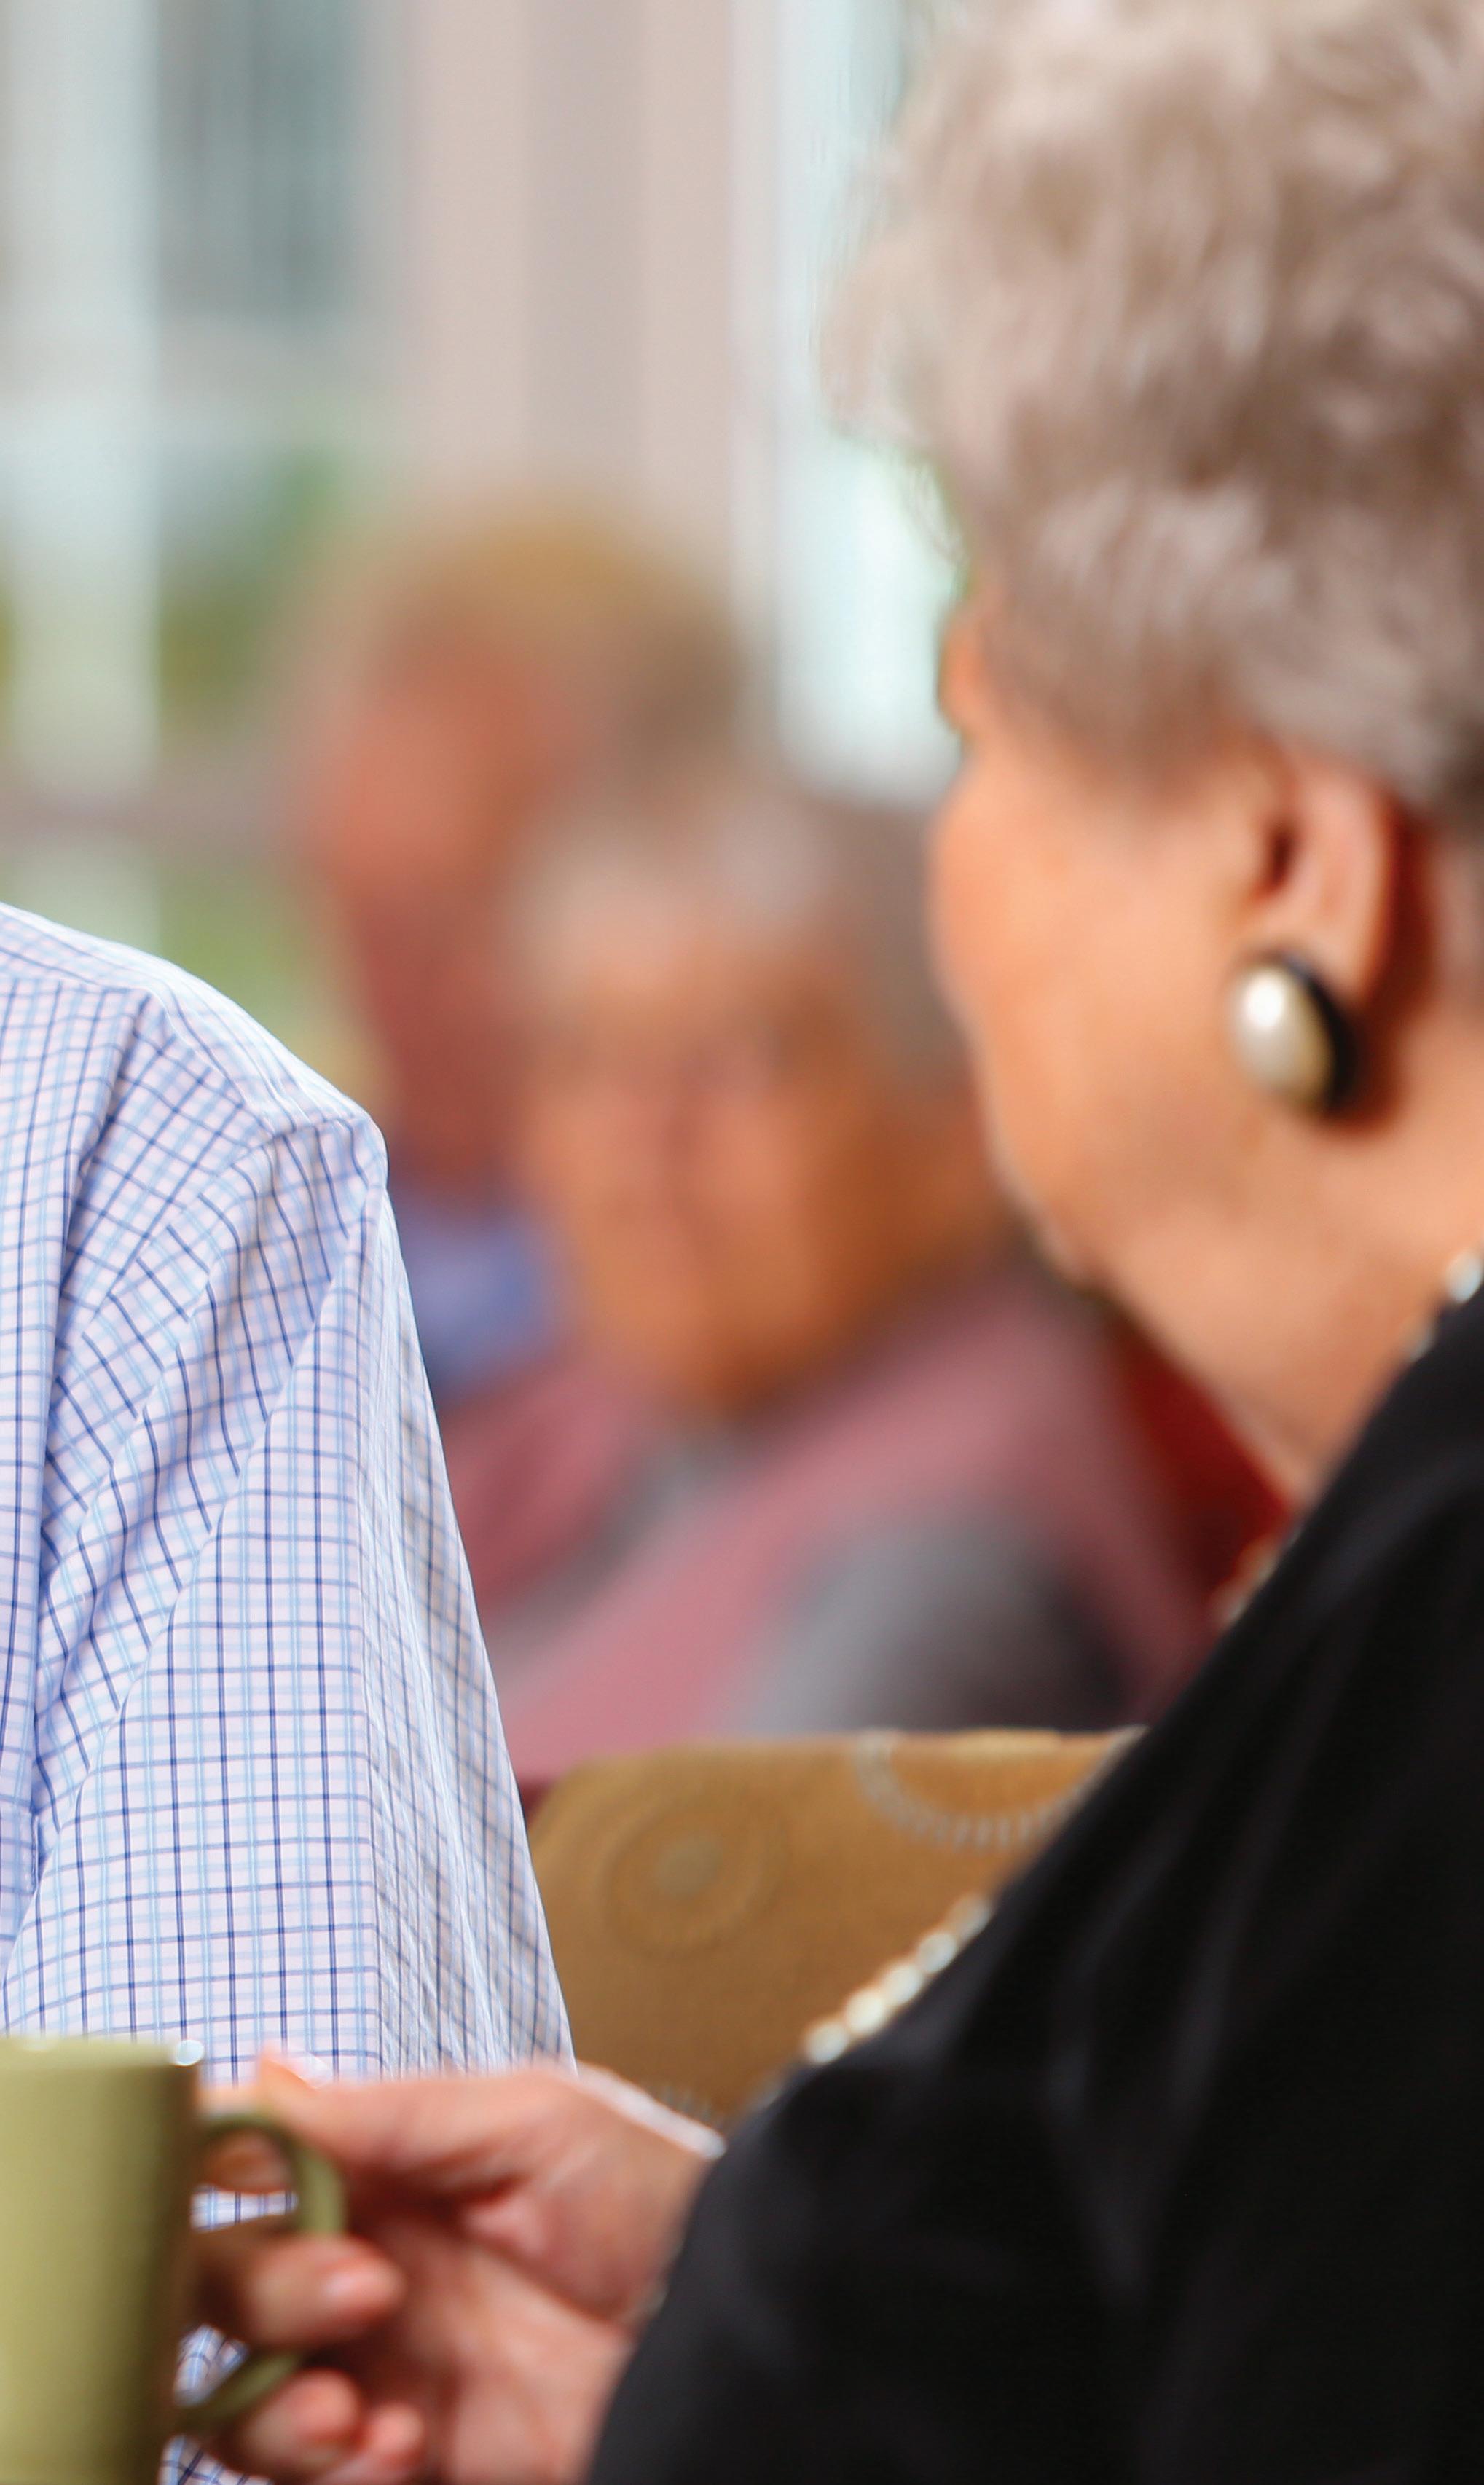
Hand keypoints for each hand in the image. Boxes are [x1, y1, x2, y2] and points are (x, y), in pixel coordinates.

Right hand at [193, 2058, 720, 2484]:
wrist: (741, 2331)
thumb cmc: (664, 2202)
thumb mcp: (540, 2123)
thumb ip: (397, 2114)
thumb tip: (261, 2070)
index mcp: (390, 2171)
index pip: (252, 2167)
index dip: (214, 2171)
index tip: (216, 2177)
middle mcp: (369, 2266)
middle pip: (227, 2284)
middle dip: (264, 2290)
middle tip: (365, 2287)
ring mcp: (387, 2368)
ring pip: (245, 2394)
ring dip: (273, 2402)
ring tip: (350, 2406)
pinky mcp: (414, 2458)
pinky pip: (312, 2474)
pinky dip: (328, 2469)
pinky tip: (398, 2444)